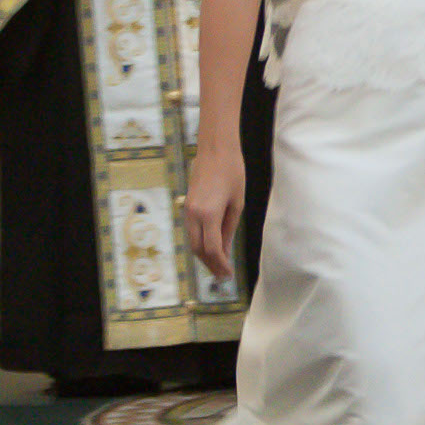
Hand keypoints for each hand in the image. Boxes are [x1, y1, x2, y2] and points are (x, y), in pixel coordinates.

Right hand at [183, 144, 246, 285]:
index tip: (228, 274)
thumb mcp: (237, 203)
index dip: (220, 265)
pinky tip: (211, 246)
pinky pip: (191, 230)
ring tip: (218, 264)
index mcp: (209, 214)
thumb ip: (229, 229)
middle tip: (222, 275)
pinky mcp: (186, 205)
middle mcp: (193, 214)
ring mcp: (187, 210)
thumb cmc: (232, 172)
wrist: (215, 150)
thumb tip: (226, 250)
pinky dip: (200, 242)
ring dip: (203, 255)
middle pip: (197, 249)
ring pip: (191, 240)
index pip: (212, 249)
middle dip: (209, 264)